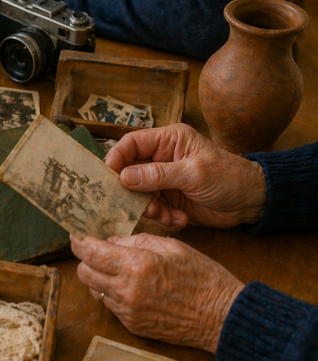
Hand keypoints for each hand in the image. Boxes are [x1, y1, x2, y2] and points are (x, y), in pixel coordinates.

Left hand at [72, 233, 244, 352]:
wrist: (223, 317)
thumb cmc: (204, 278)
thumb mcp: (172, 247)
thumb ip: (137, 241)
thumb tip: (111, 241)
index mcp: (138, 265)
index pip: (90, 253)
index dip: (78, 242)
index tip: (76, 236)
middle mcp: (128, 290)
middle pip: (84, 273)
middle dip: (86, 260)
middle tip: (97, 252)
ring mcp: (129, 311)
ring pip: (94, 290)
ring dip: (99, 278)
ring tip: (117, 270)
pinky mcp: (133, 326)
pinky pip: (110, 306)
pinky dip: (113, 294)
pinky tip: (130, 287)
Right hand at [104, 124, 265, 229]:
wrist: (252, 202)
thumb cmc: (229, 177)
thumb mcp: (194, 173)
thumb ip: (158, 175)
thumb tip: (124, 177)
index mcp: (168, 140)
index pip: (130, 144)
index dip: (116, 158)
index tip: (108, 178)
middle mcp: (161, 158)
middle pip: (129, 172)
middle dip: (134, 192)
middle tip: (144, 205)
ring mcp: (163, 180)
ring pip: (138, 195)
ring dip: (150, 208)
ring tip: (167, 215)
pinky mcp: (168, 199)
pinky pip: (152, 210)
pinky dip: (162, 218)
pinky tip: (179, 220)